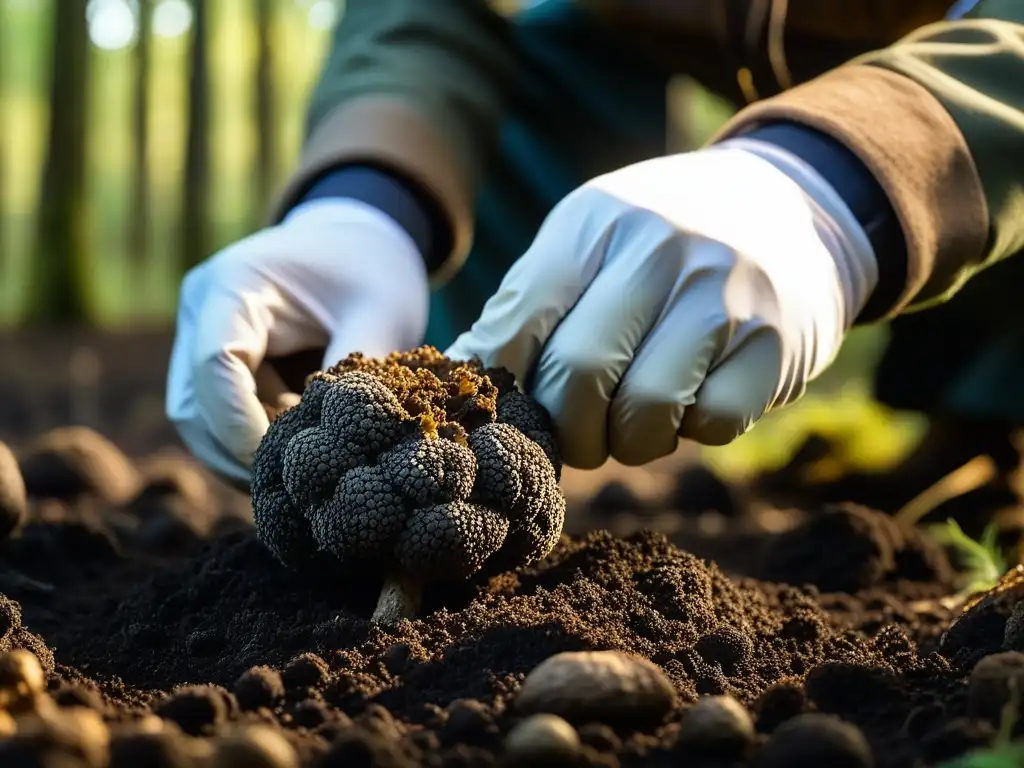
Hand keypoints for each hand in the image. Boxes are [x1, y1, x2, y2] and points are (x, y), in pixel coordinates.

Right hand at [167, 199, 428, 485]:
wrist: (357, 241)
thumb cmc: (370, 271)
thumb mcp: (380, 314)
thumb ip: (355, 376)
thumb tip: (337, 444)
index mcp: (233, 286)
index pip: (216, 366)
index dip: (244, 425)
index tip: (287, 464)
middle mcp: (200, 311)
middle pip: (195, 405)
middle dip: (242, 450)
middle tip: (301, 479)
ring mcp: (198, 337)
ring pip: (198, 421)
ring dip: (243, 453)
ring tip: (305, 464)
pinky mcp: (211, 362)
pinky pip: (216, 418)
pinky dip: (250, 442)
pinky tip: (297, 452)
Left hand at [447, 140, 877, 468]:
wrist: (789, 209)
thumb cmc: (660, 243)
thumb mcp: (591, 243)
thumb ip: (528, 305)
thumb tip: (459, 376)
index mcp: (595, 223)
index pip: (521, 323)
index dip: (504, 386)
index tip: (510, 411)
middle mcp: (661, 250)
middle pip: (578, 377)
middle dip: (567, 429)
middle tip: (577, 431)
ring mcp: (725, 294)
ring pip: (647, 414)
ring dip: (629, 441)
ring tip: (634, 419)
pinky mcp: (776, 343)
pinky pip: (713, 425)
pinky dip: (693, 432)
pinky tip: (694, 400)